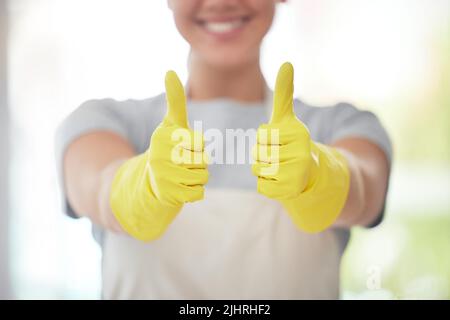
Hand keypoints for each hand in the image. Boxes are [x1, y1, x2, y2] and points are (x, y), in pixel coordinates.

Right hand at [110, 71, 207, 240]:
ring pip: (203, 177)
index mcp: (163, 136)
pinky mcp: (168, 195)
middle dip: (198, 164)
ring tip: (180, 176)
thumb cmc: (166, 150)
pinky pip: (198, 193)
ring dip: (197, 178)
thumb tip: (169, 71)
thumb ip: (174, 100)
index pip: (200, 142)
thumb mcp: (170, 124)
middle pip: (204, 161)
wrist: (147, 184)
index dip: (197, 147)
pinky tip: (180, 189)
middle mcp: (160, 155)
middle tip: (181, 164)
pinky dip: (194, 192)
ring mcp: (163, 176)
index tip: (182, 147)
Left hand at [252, 62, 349, 232]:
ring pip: (257, 170)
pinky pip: (262, 186)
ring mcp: (297, 173)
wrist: (310, 173)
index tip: (281, 141)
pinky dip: (266, 185)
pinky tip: (280, 181)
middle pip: (257, 153)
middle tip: (280, 156)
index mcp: (299, 133)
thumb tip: (287, 63)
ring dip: (263, 170)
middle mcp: (302, 153)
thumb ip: (285, 93)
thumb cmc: (291, 143)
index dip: (265, 139)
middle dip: (262, 155)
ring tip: (280, 168)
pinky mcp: (289, 191)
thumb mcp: (287, 118)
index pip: (261, 135)